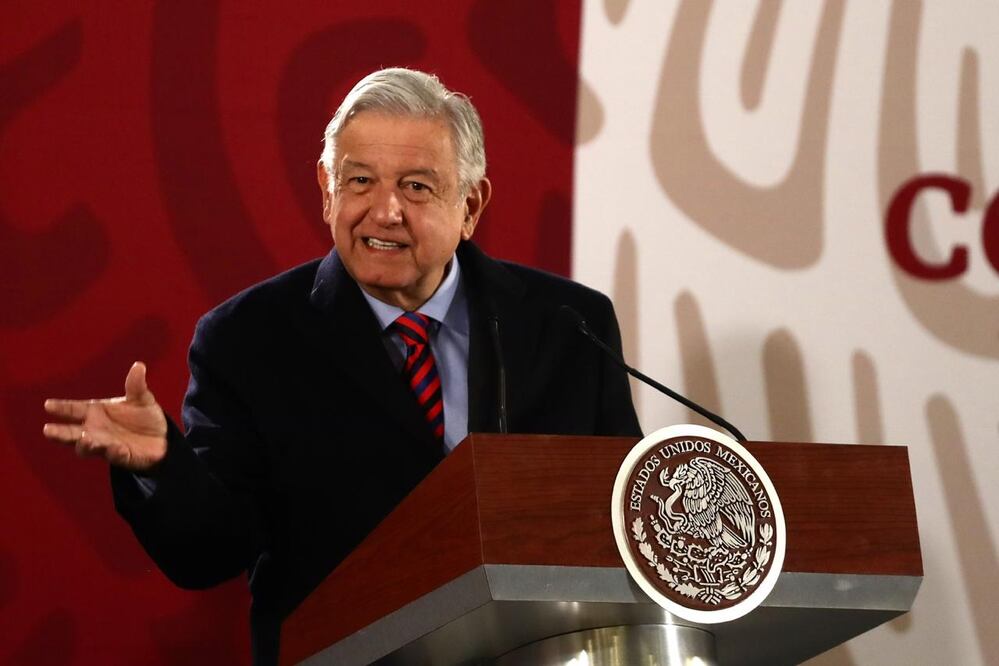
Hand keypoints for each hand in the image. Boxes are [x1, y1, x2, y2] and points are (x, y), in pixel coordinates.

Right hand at [43, 361, 168, 471]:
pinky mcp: (122, 457)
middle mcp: (95, 430)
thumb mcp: (141, 398)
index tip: (48, 405)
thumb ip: (136, 385)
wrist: (163, 437)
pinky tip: (117, 448)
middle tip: (48, 430)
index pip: (74, 409)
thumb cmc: (144, 416)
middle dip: (60, 432)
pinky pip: (115, 456)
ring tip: (85, 438)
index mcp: (96, 412)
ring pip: (87, 448)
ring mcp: (106, 445)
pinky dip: (114, 452)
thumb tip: (139, 366)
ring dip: (84, 444)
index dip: (61, 408)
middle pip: (71, 433)